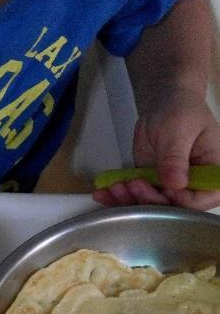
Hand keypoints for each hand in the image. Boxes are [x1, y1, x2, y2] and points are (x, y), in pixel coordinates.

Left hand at [93, 88, 219, 210]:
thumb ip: (176, 158)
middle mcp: (193, 186)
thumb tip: (176, 183)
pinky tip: (103, 193)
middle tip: (131, 184)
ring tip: (116, 187)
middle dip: (147, 200)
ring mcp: (170, 188)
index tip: (163, 187)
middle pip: (171, 207)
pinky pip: (135, 197)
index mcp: (212, 173)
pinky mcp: (151, 186)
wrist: (164, 105)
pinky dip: (118, 198)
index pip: (200, 200)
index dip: (179, 200)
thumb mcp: (179, 131)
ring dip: (129, 200)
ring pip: (149, 206)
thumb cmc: (181, 111)